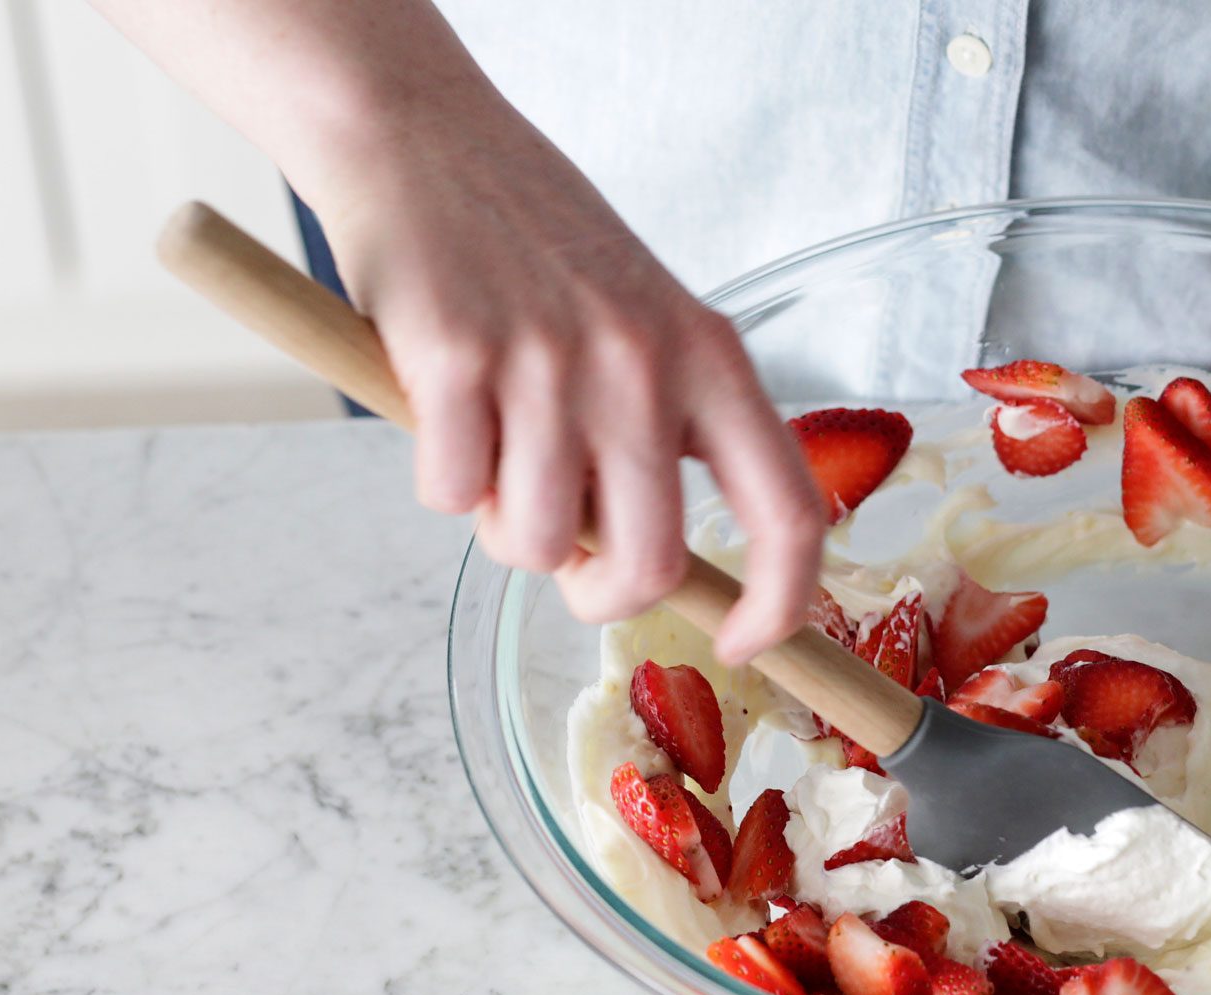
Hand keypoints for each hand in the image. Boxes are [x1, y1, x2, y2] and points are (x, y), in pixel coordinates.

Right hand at [313, 108, 824, 660]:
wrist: (422, 137)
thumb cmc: (537, 242)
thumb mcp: (648, 322)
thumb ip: (672, 431)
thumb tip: (667, 569)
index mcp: (711, 358)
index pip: (789, 515)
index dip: (779, 605)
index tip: (739, 640)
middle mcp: (643, 364)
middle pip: (648, 567)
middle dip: (599, 595)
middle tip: (569, 559)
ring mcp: (549, 362)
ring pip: (537, 546)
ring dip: (505, 528)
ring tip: (496, 450)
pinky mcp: (453, 360)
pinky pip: (451, 497)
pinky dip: (440, 479)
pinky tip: (443, 409)